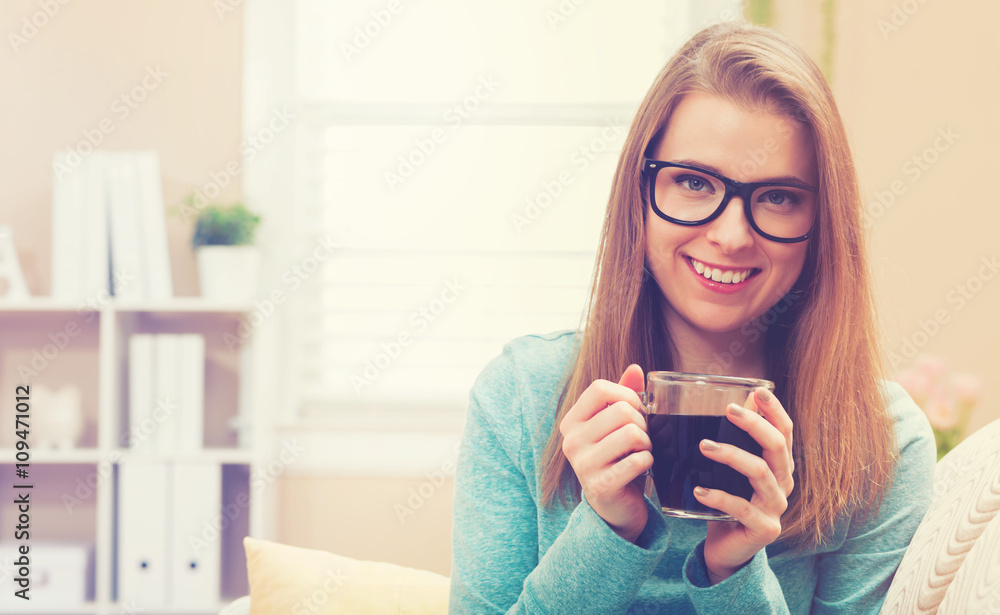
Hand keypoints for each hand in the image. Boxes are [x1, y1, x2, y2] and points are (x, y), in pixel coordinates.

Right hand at [560, 364, 652, 542]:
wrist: (613, 506)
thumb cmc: (616, 457)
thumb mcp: (615, 425)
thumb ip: (623, 395)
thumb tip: (635, 368)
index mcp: (572, 422)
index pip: (600, 388)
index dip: (627, 394)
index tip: (636, 410)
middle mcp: (571, 441)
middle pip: (621, 410)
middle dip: (642, 422)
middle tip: (642, 438)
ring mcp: (583, 464)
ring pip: (632, 433)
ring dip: (647, 443)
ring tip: (643, 451)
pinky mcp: (601, 485)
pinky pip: (638, 460)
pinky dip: (648, 462)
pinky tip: (642, 467)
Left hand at [693, 388, 794, 583]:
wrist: (727, 549)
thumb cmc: (728, 502)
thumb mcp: (731, 470)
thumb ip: (735, 442)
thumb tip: (733, 402)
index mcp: (780, 466)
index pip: (785, 432)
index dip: (775, 411)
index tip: (758, 391)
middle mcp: (784, 484)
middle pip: (777, 447)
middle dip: (754, 424)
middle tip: (728, 410)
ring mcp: (777, 508)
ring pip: (759, 473)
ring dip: (731, 455)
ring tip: (704, 446)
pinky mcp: (764, 529)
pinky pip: (741, 508)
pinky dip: (718, 497)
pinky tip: (698, 490)